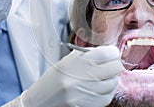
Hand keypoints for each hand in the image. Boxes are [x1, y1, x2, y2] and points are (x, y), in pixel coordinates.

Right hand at [4, 45, 123, 106]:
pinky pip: (107, 98)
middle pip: (114, 68)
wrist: (38, 103)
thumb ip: (86, 56)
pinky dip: (107, 92)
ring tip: (104, 78)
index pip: (106, 53)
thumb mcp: (65, 62)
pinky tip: (101, 89)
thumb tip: (107, 52)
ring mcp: (84, 94)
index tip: (112, 53)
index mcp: (74, 63)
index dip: (112, 52)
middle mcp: (80, 78)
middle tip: (111, 65)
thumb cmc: (51, 81)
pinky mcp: (86, 106)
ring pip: (113, 84)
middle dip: (115, 65)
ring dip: (111, 79)